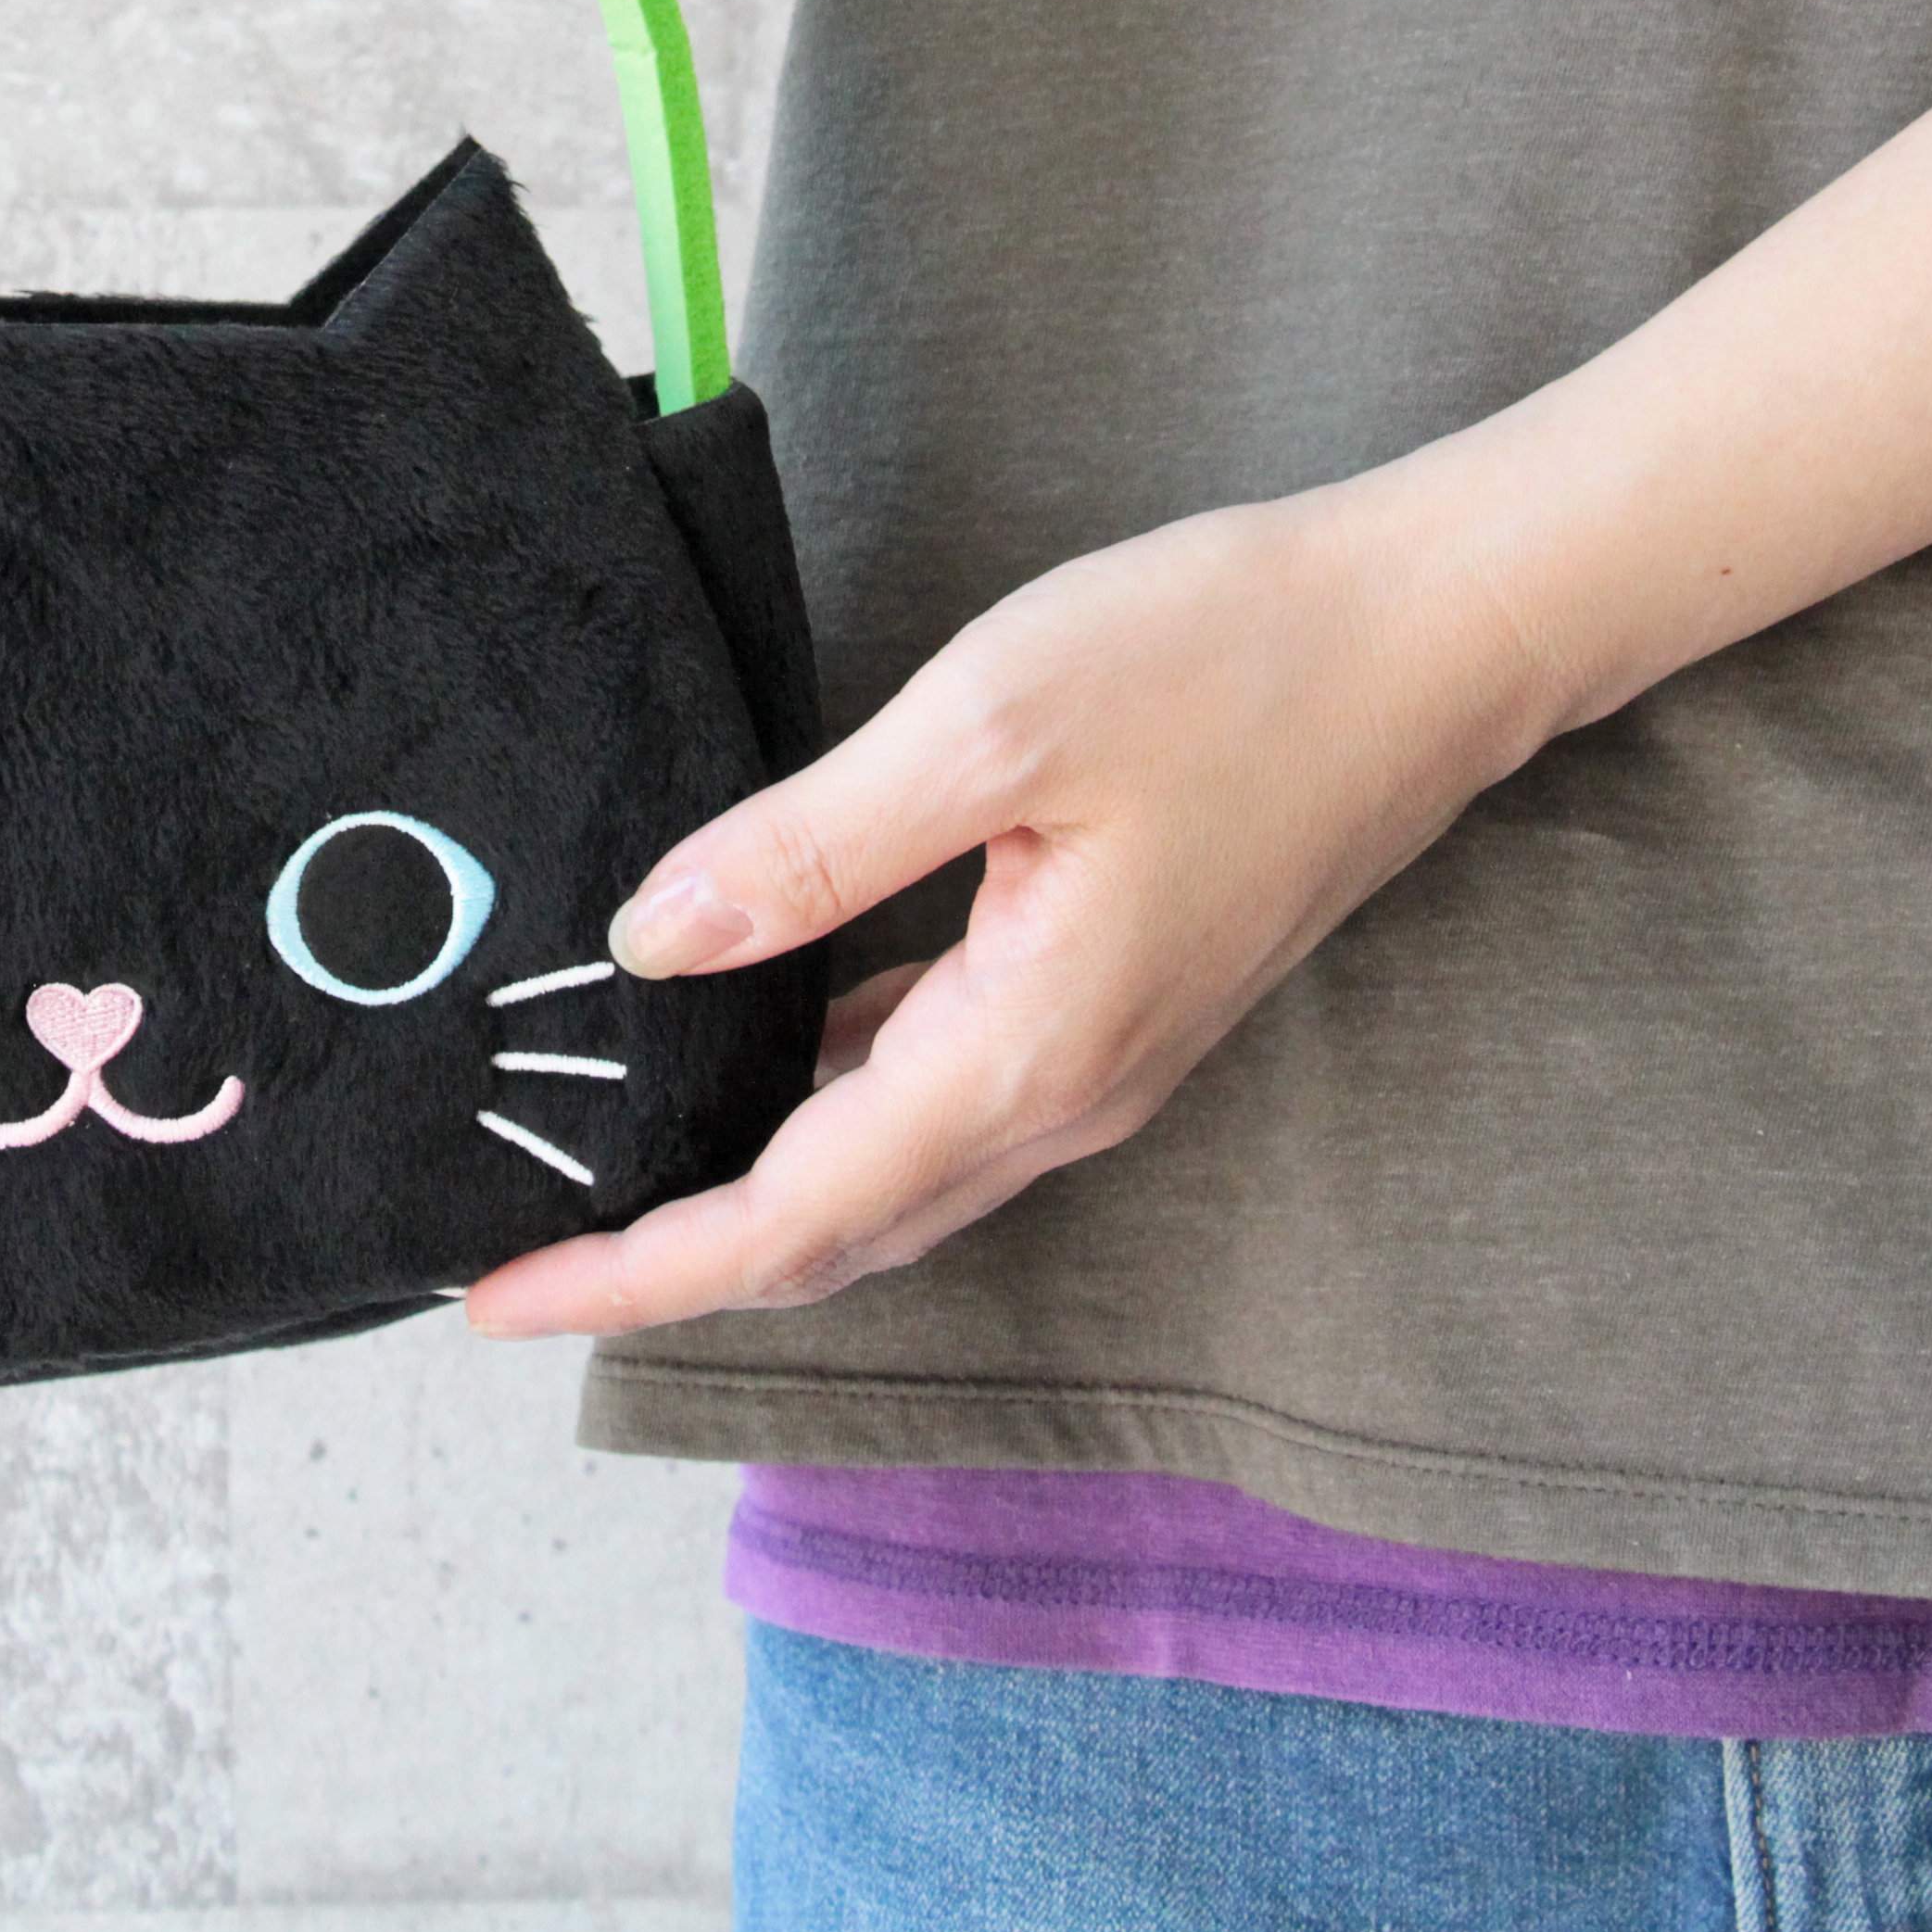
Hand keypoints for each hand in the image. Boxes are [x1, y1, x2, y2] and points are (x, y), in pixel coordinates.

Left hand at [467, 469, 1558, 1334]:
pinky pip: (936, 1095)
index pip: (785, 1217)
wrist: (1434, 635)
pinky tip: (762, 1044)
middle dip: (667, 1261)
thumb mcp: (990, 725)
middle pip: (829, 1230)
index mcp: (1022, 1053)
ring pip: (886, 1176)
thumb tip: (651, 944)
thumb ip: (811, 849)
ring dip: (746, 1196)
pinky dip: (826, 1109)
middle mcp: (1062, 1095)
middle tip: (521, 1260)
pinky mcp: (1112, 998)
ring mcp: (1097, 1056)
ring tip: (613, 1176)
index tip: (497, 1297)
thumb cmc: (1225, 659)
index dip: (632, 1270)